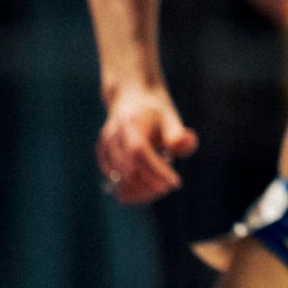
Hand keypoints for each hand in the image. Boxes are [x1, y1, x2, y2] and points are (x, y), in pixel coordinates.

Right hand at [97, 82, 198, 204]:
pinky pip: (114, 182)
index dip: (157, 172)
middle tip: (169, 186)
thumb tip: (185, 146)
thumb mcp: (171, 118)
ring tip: (159, 178)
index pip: (140, 153)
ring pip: (120, 180)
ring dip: (143, 188)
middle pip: (129, 170)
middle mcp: (113, 136)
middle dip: (152, 184)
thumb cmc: (156, 111)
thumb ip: (179, 135)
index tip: (176, 183)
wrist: (132, 98)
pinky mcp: (102, 157)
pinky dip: (132, 189)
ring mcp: (104, 147)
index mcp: (131, 123)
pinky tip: (147, 181)